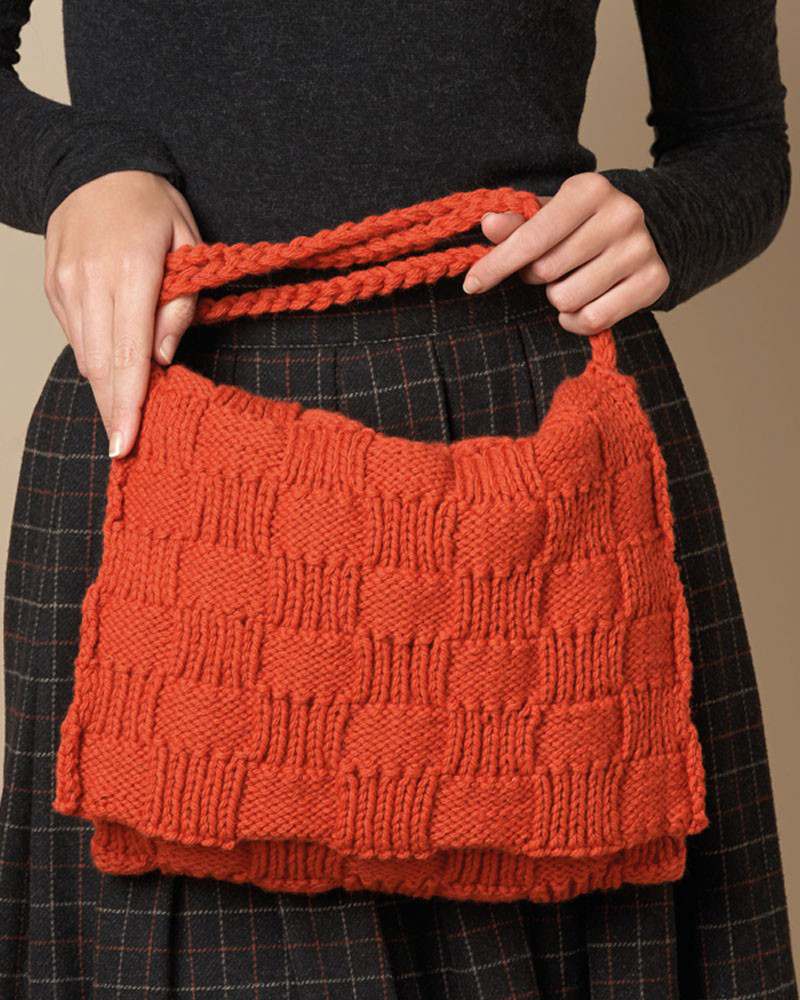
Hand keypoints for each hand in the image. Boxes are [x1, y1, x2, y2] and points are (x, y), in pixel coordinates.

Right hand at [44, 170, 200, 457]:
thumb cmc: (152, 207)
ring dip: (105, 386)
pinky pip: (75, 336)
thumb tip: (163, 358)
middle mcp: (90, 281)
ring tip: (124, 408)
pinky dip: (95, 356)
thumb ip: (181, 304)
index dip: (129, 402)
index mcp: (132, 271)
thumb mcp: (188, 246)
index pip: (129, 352)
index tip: (125, 441)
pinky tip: (112, 362)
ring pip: (85, 355)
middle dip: (114, 410)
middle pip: (102, 364)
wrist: (95, 167)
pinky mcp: (52, 288)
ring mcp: (65, 285)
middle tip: (123, 446)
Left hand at [462, 173, 668, 334]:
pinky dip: (577, 320)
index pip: (531, 237)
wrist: (647, 231)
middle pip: (546, 272)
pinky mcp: (654, 282)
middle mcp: (621, 215)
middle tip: (551, 267)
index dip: (496, 265)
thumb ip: (517, 223)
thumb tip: (489, 226)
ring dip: (558, 298)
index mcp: (590, 190)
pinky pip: (592, 320)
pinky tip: (584, 302)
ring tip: (572, 280)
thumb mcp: (550, 215)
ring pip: (567, 299)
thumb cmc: (584, 225)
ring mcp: (640, 249)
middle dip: (537, 276)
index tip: (472, 284)